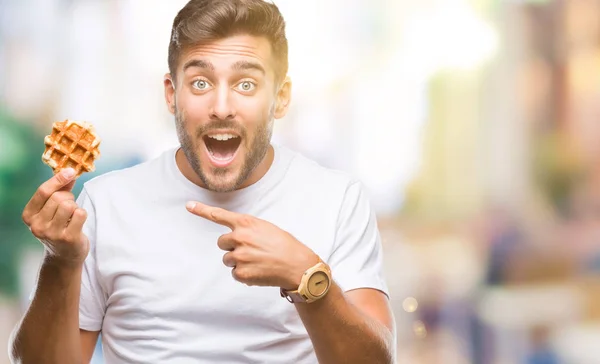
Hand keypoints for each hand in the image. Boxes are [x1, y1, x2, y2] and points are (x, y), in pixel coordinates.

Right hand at [22, 168, 88, 265]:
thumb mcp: (51, 210)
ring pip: (69, 205)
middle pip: (58, 197)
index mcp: (28, 216)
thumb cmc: (58, 228)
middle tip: (69, 208)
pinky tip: (77, 223)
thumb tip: (69, 172)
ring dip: (75, 207)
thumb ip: (59, 191)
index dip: (58, 179)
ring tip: (72, 216)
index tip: (71, 171)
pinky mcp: (68, 238)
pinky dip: (82, 214)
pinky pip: (80, 213)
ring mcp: (52, 233)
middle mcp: (37, 226)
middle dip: (68, 198)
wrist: (64, 256)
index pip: (43, 192)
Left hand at [186, 201, 318, 289]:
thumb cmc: (284, 245)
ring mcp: (239, 256)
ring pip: (228, 259)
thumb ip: (247, 229)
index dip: (202, 210)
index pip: (219, 215)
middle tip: (251, 250)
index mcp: (246, 223)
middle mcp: (240, 237)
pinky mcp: (241, 273)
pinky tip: (259, 271)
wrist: (297, 265)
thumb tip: (235, 236)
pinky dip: (245, 274)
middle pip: (222, 243)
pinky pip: (235, 274)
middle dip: (232, 247)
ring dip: (239, 261)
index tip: (188, 205)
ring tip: (258, 261)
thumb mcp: (266, 228)